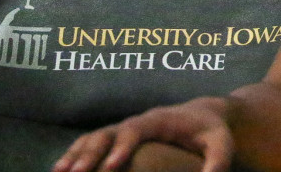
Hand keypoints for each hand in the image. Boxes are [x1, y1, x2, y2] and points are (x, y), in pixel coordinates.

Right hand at [53, 97, 232, 171]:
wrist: (203, 114)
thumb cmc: (211, 131)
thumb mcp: (222, 143)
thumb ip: (218, 161)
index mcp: (159, 120)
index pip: (136, 129)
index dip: (122, 146)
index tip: (112, 167)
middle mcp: (137, 121)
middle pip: (108, 133)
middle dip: (91, 154)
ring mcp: (125, 128)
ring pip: (93, 137)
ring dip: (75, 154)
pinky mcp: (118, 137)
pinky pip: (90, 142)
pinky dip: (73, 154)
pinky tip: (59, 170)